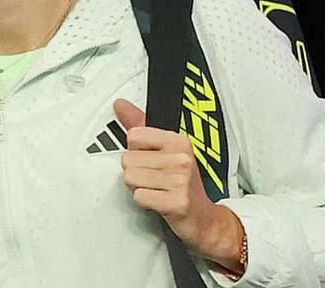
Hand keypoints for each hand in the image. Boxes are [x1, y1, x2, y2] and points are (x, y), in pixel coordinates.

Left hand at [115, 98, 244, 271]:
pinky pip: (139, 196)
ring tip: (156, 190)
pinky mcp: (176, 202)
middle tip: (154, 180)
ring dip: (138, 188)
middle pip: (127, 159)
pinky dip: (144, 202)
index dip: (135, 151)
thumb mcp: (166, 150)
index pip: (133, 136)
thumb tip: (120, 104)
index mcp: (178, 141)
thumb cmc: (182, 184)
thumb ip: (140, 126)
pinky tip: (158, 201)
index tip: (150, 160)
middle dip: (135, 173)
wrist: (204, 218)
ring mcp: (180, 180)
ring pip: (130, 178)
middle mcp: (181, 158)